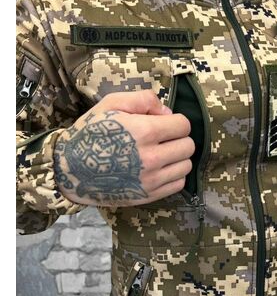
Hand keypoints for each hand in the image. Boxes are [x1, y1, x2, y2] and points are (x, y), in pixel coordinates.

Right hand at [53, 90, 194, 206]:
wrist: (70, 169)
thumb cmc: (90, 133)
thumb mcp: (112, 104)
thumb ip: (144, 99)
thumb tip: (167, 112)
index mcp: (144, 131)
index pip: (183, 125)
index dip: (174, 121)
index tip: (162, 123)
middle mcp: (151, 158)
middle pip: (188, 146)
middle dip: (178, 138)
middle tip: (162, 139)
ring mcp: (151, 180)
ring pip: (186, 166)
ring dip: (177, 158)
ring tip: (160, 154)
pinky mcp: (149, 196)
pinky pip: (179, 184)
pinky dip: (173, 175)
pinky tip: (159, 169)